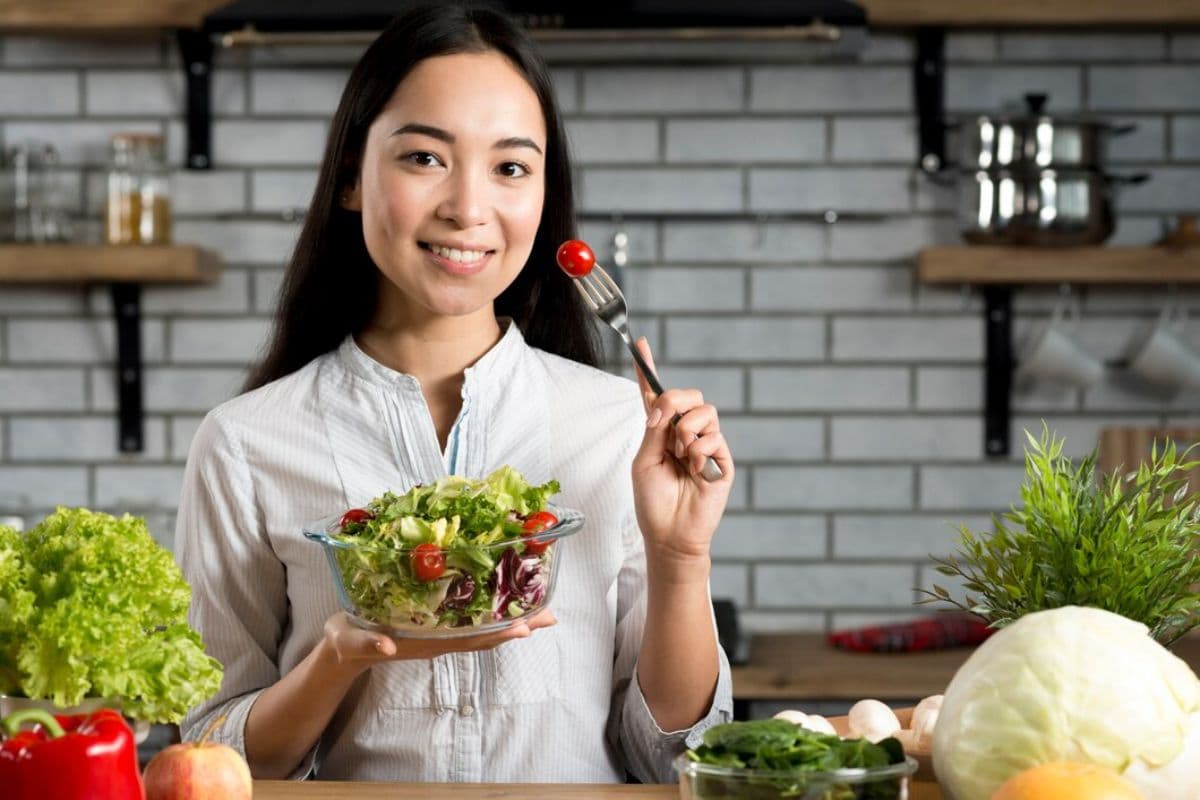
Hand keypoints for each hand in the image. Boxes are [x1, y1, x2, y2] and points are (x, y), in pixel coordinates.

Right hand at [320, 609, 556, 678]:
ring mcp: (440, 632)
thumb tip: (386, 646)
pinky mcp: (436, 622)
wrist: (344, 646)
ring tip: (544, 609)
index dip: (496, 634)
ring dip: (514, 619)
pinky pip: (472, 618)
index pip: (467, 640)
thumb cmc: (347, 640)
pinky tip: (509, 600)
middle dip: (519, 625)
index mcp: (424, 642)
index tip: (524, 628)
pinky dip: (494, 611)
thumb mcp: (351, 640)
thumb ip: (368, 642)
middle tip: (551, 615)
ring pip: (484, 628)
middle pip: (486, 635)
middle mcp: (439, 638)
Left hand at [630, 337, 733, 574]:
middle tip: (661, 423)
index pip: (655, 395)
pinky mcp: (722, 460)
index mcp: (660, 433)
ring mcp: (705, 446)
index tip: (640, 344)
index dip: (648, 369)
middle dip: (673, 400)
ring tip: (681, 456)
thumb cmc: (653, 503)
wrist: (670, 535)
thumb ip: (654, 430)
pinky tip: (694, 470)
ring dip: (686, 430)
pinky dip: (699, 451)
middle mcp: (684, 434)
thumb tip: (664, 404)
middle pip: (687, 395)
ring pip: (705, 412)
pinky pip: (714, 437)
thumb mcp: (643, 461)